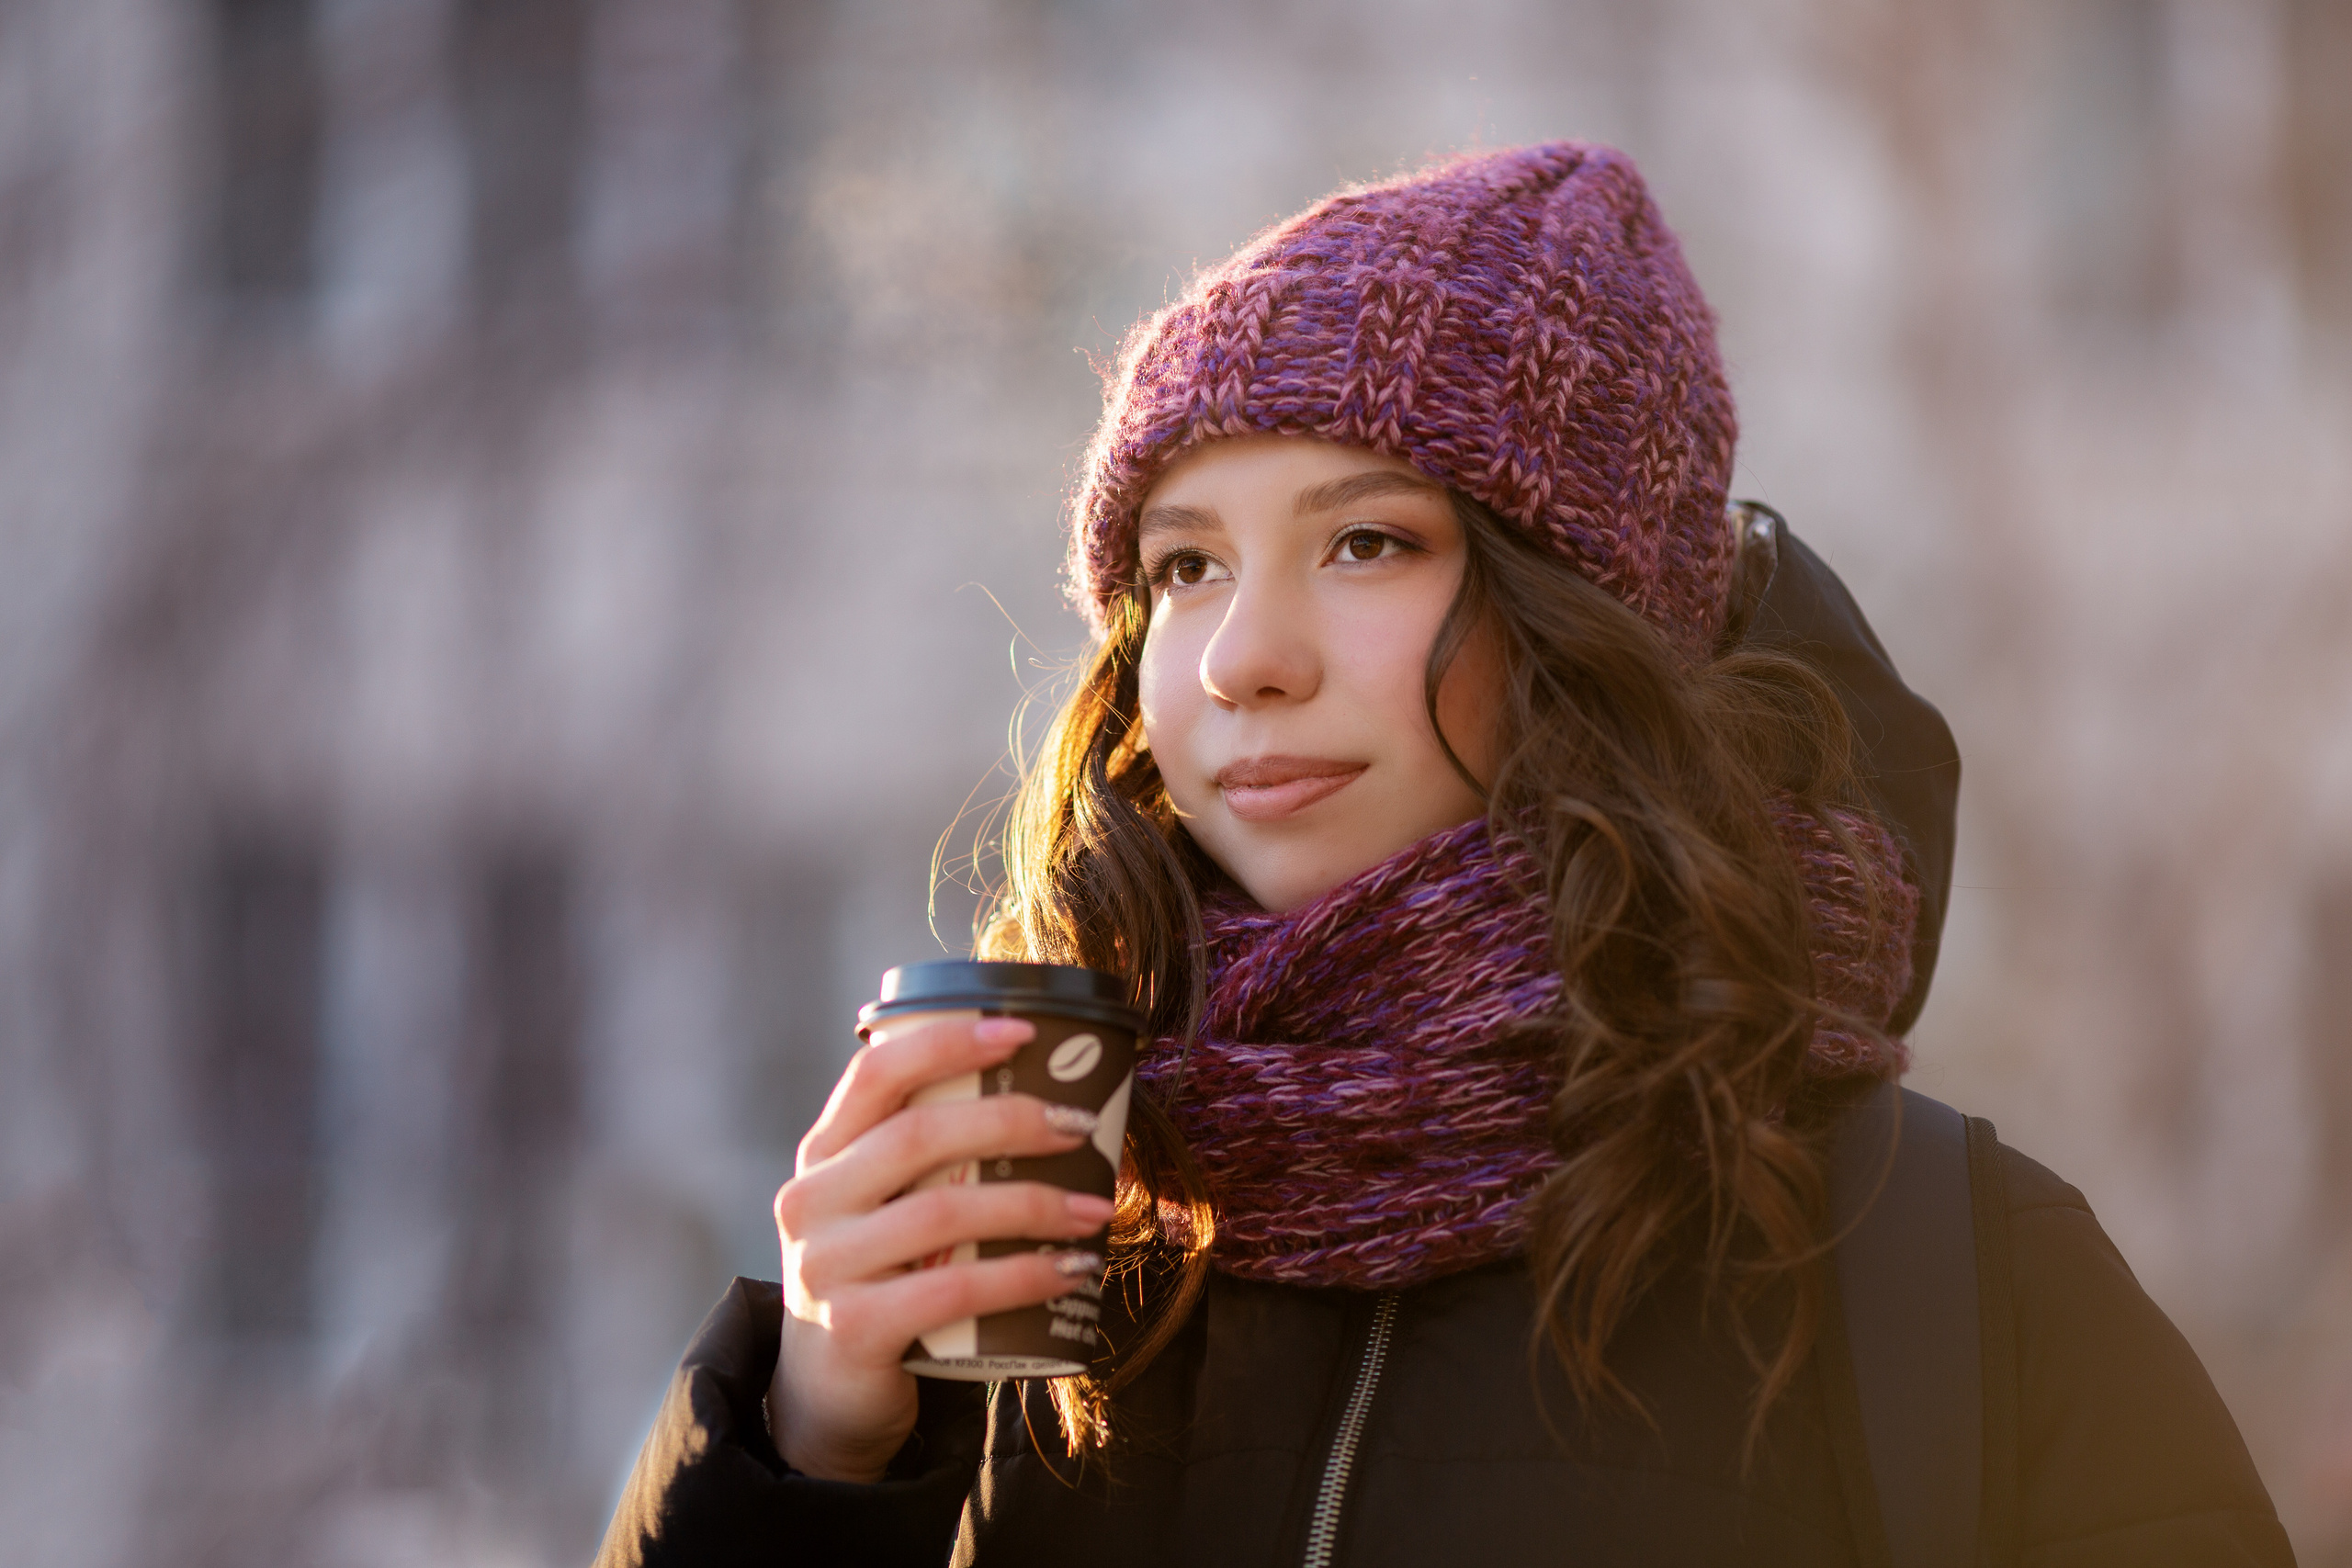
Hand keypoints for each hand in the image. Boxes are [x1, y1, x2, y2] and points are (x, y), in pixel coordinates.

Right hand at [766, 1014, 1111, 1482]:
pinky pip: (953, 1289)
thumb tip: (1051, 1102)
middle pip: (917, 1136)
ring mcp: (825, 1266)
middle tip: (1079, 1126)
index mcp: (823, 1154)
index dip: (949, 1043)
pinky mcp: (854, 1328)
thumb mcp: (882, 1207)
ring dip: (1032, 1204)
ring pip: (941, 1211)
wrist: (828, 1395)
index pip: (876, 1073)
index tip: (1024, 1033)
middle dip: (1010, 1121)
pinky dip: (1023, 1275)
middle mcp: (812, 1201)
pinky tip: (1069, 1271)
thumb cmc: (880, 1279)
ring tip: (1094, 1210)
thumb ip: (929, 1160)